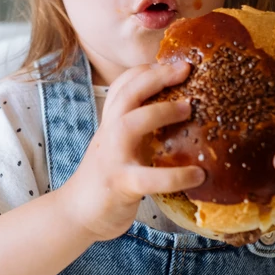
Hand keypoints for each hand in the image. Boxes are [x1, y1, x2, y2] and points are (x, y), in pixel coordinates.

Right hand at [59, 62, 204, 240]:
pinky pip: (148, 178)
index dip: (147, 70)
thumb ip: (141, 127)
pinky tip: (198, 175)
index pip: (123, 85)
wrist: (76, 213)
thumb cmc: (107, 176)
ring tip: (190, 108)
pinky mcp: (120, 184)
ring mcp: (112, 157)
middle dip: (154, 77)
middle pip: (126, 94)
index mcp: (111, 122)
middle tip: (184, 68)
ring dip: (160, 111)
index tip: (175, 61)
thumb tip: (181, 111)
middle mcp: (109, 133)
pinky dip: (175, 175)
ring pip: (130, 124)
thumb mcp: (121, 144)